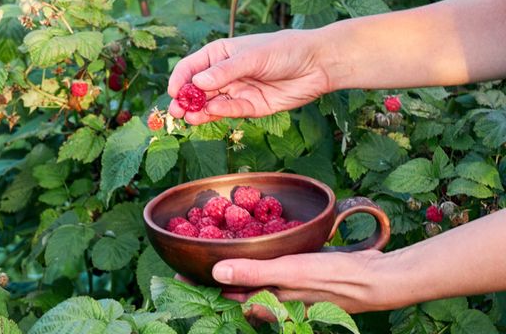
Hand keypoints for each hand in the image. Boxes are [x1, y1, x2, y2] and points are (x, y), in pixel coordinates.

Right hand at [168, 30, 332, 124]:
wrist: (318, 64)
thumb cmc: (284, 50)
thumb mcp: (252, 56)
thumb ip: (225, 71)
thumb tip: (197, 82)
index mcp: (220, 54)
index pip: (191, 67)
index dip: (180, 79)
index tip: (174, 92)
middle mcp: (225, 74)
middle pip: (197, 89)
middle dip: (185, 100)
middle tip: (175, 111)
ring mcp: (237, 91)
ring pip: (211, 103)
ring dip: (199, 111)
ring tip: (189, 118)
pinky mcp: (251, 107)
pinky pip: (231, 111)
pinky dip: (220, 113)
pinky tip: (210, 114)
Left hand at [206, 250, 388, 318]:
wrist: (376, 278)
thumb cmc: (334, 278)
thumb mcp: (291, 271)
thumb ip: (254, 272)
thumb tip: (215, 272)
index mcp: (267, 303)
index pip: (224, 297)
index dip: (200, 286)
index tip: (177, 274)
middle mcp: (273, 300)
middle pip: (233, 291)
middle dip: (210, 279)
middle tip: (188, 261)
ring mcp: (285, 290)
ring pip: (250, 283)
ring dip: (231, 270)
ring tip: (212, 254)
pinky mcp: (296, 279)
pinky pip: (267, 273)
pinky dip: (255, 263)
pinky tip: (252, 249)